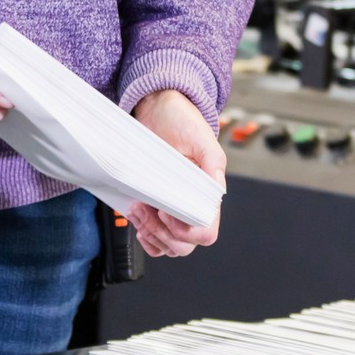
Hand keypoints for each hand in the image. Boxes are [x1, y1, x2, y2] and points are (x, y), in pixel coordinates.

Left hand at [128, 89, 225, 257]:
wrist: (158, 109)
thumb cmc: (181, 120)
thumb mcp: (200, 137)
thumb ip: (213, 163)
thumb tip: (217, 192)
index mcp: (207, 194)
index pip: (205, 231)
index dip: (186, 231)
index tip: (167, 213)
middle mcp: (192, 205)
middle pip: (184, 245)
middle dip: (162, 234)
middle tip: (145, 210)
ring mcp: (173, 209)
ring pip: (168, 245)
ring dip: (151, 234)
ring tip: (137, 210)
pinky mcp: (155, 207)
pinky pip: (155, 239)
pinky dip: (145, 237)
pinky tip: (138, 221)